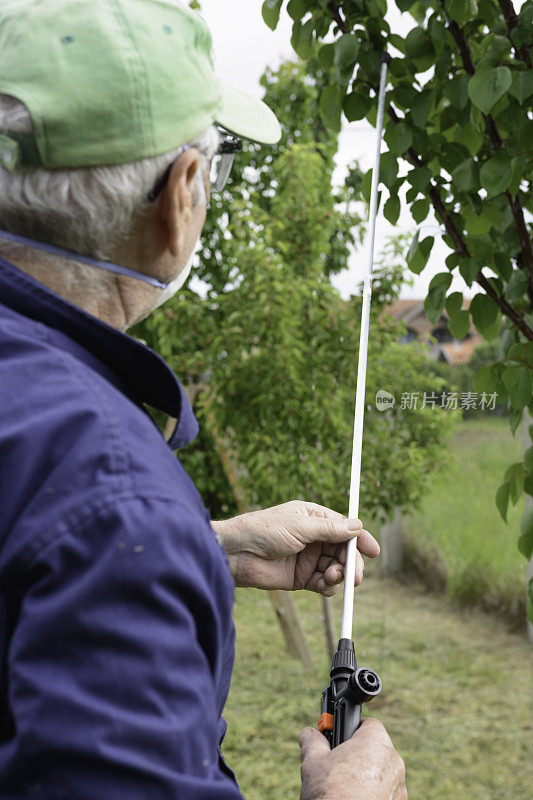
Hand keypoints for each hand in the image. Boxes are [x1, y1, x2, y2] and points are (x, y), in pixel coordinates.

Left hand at [212, 499, 378, 593]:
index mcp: (313, 518)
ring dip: (340, 575)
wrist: (237, 554)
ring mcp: (308, 558)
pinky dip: (328, 586)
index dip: (359, 539)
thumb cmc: (263, 530)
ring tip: (332, 577)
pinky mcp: (301, 578)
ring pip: (336, 568)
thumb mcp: (299, 526)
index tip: (373, 551)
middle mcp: (314, 538)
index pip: (344, 528)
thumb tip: (356, 527)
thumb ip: (329, 529)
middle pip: (343, 551)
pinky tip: (324, 586)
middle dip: (351, 562)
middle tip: (355, 574)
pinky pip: (324, 583)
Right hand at [299, 719, 406, 799]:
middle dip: (358, 755)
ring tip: (344, 788)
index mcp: (375, 741)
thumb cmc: (330, 793)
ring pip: (381, 772)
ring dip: (367, 776)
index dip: (351, 730)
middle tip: (337, 766)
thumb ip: (313, 742)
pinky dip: (374, 794)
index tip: (339, 741)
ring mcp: (400, 786)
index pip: (368, 724)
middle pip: (375, 749)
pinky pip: (386, 792)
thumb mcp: (312, 763)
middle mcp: (393, 761)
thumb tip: (309, 734)